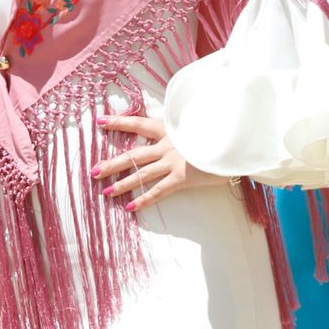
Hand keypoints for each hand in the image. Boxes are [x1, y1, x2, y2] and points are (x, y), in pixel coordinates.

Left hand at [92, 115, 223, 211]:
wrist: (235, 140)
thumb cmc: (219, 130)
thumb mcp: (198, 121)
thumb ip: (185, 123)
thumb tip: (180, 122)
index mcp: (169, 128)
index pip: (137, 123)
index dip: (118, 122)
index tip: (101, 121)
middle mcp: (166, 144)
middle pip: (133, 155)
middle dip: (111, 164)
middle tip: (93, 171)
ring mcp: (172, 162)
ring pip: (141, 174)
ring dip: (122, 184)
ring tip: (105, 192)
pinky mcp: (181, 178)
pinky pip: (158, 191)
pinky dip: (144, 200)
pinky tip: (130, 207)